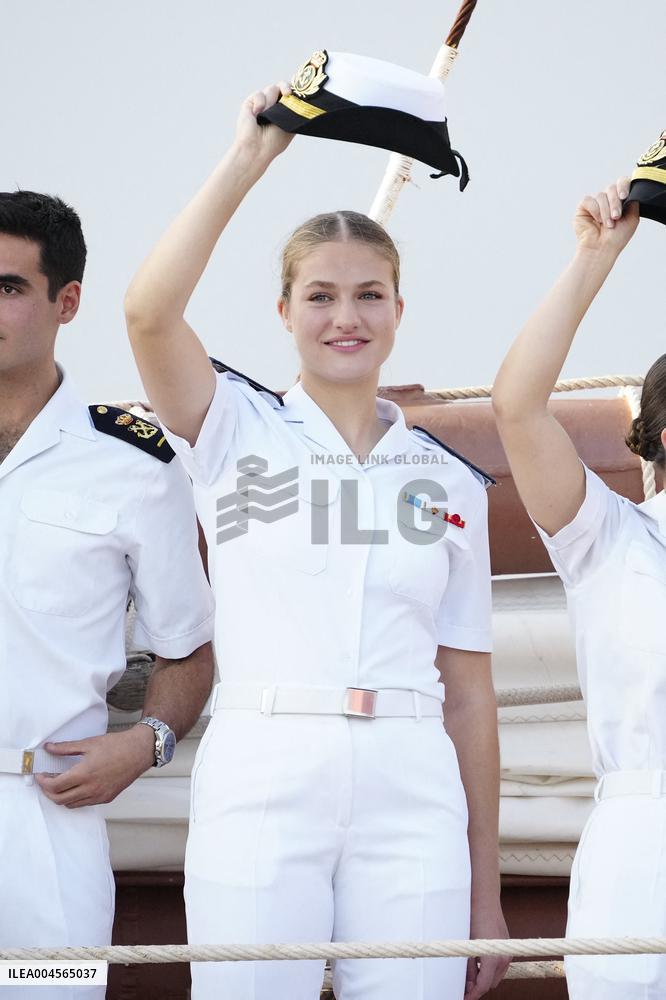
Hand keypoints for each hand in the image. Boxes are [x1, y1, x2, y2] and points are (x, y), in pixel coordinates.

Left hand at [35, 726, 154, 807]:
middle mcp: (91, 788)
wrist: (139, 751)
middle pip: (59, 799)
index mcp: (85, 773)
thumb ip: (66, 748)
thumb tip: (49, 748)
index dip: (43, 782)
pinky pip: (84, 803)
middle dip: (48, 792)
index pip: (55, 786)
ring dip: (61, 797)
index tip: (40, 775)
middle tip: (46, 781)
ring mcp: (99, 795)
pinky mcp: (107, 798)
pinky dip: (75, 798)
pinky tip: (76, 786)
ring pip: (71, 804)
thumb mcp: (89, 743)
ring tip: (60, 784)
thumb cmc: (117, 745)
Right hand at [232, 82, 293, 167]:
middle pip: (282, 86)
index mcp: (284, 112)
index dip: (295, 89)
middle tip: (288, 93)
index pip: (291, 94)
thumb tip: (304, 99)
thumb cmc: (274, 142)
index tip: (298, 91)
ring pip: (272, 89)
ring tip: (266, 116)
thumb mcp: (290, 126)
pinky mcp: (250, 102)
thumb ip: (296, 111)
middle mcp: (273, 106)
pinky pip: (259, 94)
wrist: (256, 147)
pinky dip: (260, 103)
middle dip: (286, 87)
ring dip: (271, 102)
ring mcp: (262, 104)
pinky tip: (257, 115)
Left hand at [464, 899, 510, 999]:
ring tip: (470, 972)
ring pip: (497, 977)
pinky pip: (500, 966)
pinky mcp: (508, 948)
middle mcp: (504, 959)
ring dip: (485, 978)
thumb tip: (468, 985)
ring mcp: (508, 954)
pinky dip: (490, 969)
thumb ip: (469, 968)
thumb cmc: (472, 919)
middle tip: (464, 986)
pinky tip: (479, 962)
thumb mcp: (467, 946)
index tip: (464, 997)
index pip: (483, 986)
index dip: (473, 994)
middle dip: (478, 986)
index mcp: (492, 959)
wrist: (484, 900)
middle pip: (491, 984)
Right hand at [574, 176, 638, 256]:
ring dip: (606, 211)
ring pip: (601, 195)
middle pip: (612, 188)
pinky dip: (595, 210)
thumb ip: (634, 200)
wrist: (602, 249)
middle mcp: (608, 199)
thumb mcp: (632, 217)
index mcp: (620, 200)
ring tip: (607, 225)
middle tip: (616, 217)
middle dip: (615, 203)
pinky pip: (589, 200)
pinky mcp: (583, 207)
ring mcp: (595, 202)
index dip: (623, 186)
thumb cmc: (616, 237)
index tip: (624, 196)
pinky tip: (596, 221)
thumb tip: (630, 188)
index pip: (622, 183)